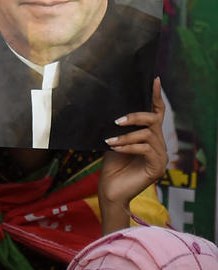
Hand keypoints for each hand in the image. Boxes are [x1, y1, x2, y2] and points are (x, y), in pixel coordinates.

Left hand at [99, 78, 166, 213]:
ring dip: (126, 136)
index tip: (154, 80)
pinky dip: (128, 147)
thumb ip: (119, 128)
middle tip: (116, 121)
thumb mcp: (113, 141)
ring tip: (109, 141)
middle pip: (153, 120)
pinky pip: (145, 149)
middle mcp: (158, 144)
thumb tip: (112, 109)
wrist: (110, 190)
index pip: (157, 113)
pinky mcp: (157, 168)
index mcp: (149, 136)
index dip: (156, 96)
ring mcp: (160, 156)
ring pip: (147, 135)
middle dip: (135, 116)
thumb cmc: (111, 166)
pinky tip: (115, 148)